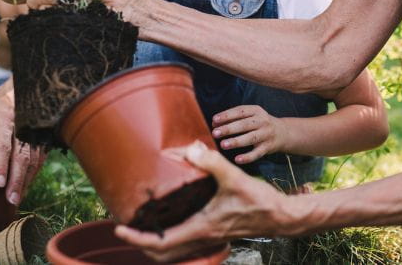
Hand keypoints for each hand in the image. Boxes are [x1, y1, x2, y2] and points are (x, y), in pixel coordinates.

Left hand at [0, 79, 45, 204]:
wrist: (32, 83)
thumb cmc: (4, 100)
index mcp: (6, 113)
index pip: (4, 144)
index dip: (1, 165)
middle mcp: (25, 122)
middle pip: (22, 155)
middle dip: (17, 180)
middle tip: (11, 199)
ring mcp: (39, 128)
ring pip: (35, 159)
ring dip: (26, 180)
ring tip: (17, 197)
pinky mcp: (46, 134)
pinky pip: (41, 157)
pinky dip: (33, 173)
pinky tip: (26, 184)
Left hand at [114, 141, 292, 261]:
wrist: (282, 217)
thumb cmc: (261, 201)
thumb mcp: (235, 178)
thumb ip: (212, 162)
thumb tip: (191, 148)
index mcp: (201, 228)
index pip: (160, 243)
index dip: (136, 238)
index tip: (120, 229)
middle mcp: (202, 238)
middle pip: (162, 253)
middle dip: (140, 244)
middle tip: (125, 227)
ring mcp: (208, 238)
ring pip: (173, 251)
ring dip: (155, 243)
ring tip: (142, 225)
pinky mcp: (214, 234)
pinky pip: (185, 244)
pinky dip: (170, 239)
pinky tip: (170, 221)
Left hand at [211, 105, 284, 163]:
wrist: (282, 132)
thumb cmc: (259, 124)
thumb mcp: (251, 116)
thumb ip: (234, 118)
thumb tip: (214, 124)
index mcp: (256, 111)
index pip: (240, 111)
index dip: (227, 115)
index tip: (214, 120)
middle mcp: (262, 121)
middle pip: (244, 125)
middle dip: (229, 129)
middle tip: (215, 133)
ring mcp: (266, 134)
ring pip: (250, 138)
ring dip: (236, 141)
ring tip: (223, 145)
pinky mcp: (268, 147)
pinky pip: (257, 153)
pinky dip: (248, 157)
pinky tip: (237, 159)